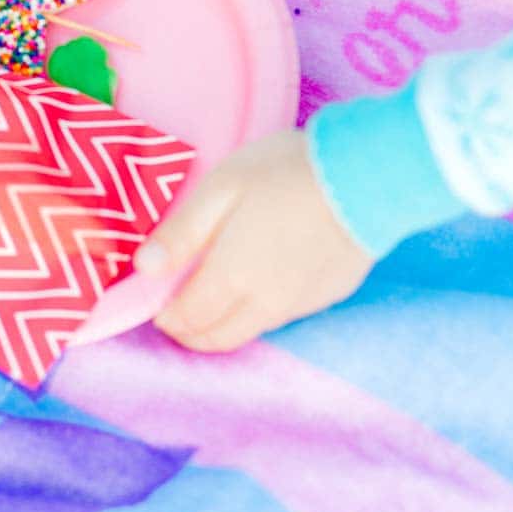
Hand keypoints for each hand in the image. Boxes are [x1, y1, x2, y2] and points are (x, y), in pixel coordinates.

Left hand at [135, 129, 373, 351]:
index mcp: (232, 279)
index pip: (187, 319)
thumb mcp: (221, 189)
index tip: (155, 302)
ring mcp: (300, 303)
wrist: (369, 176)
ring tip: (215, 293)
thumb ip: (180, 233)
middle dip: (190, 330)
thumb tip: (143, 269)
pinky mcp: (327, 295)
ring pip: (250, 330)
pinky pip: (281, 315)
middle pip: (217, 338)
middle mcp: (264, 304)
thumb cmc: (285, 172)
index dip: (163, 316)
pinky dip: (258, 310)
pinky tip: (259, 280)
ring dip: (224, 323)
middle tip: (177, 308)